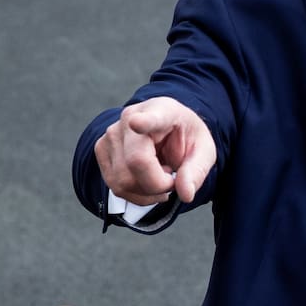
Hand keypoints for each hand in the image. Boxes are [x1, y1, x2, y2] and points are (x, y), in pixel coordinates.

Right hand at [94, 96, 214, 203]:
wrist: (169, 130)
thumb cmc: (185, 137)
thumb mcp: (204, 151)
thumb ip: (196, 171)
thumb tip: (185, 194)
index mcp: (163, 111)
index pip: (150, 118)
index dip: (143, 122)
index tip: (136, 123)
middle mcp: (130, 117)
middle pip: (136, 164)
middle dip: (158, 185)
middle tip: (172, 179)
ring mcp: (111, 134)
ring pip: (122, 181)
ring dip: (147, 192)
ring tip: (160, 176)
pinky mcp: (101, 149)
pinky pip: (115, 186)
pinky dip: (136, 194)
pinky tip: (147, 181)